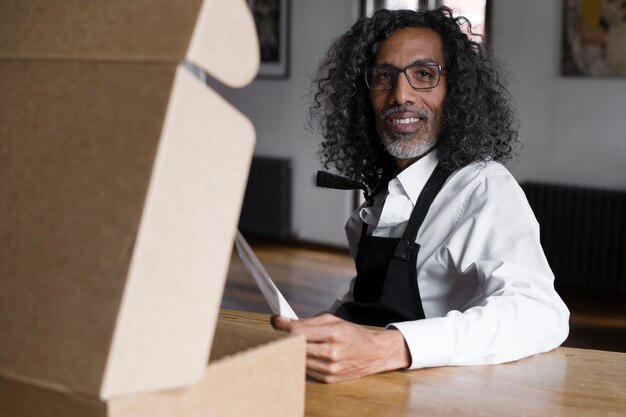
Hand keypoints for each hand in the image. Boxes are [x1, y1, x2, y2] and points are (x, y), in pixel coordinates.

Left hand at [271, 313, 410, 382]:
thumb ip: (309, 322)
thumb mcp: (334, 320)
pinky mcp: (328, 379)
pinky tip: (300, 353)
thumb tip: (285, 323)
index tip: (275, 320)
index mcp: (333, 334)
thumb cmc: (352, 333)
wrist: (374, 352)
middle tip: (279, 331)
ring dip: (291, 350)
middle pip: (295, 347)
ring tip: (290, 341)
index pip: (298, 332)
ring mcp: (330, 368)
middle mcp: (331, 353)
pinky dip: (300, 360)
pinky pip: (305, 369)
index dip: (282, 325)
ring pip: (298, 359)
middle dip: (284, 338)